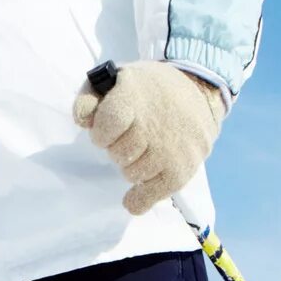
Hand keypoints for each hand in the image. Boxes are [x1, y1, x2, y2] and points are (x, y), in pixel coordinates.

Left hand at [72, 61, 228, 214]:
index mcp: (136, 94)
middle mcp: (156, 122)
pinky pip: (154, 194)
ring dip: (131, 167)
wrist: (197, 92)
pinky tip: (133, 197)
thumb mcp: (116, 81)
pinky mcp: (183, 167)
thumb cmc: (147, 90)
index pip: (109, 124)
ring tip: (142, 152)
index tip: (106, 132)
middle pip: (119, 153)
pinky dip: (140, 199)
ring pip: (132, 174)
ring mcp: (172, 147)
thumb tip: (83, 120)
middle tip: (129, 139)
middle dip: (117, 149)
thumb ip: (89, 98)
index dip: (102, 133)